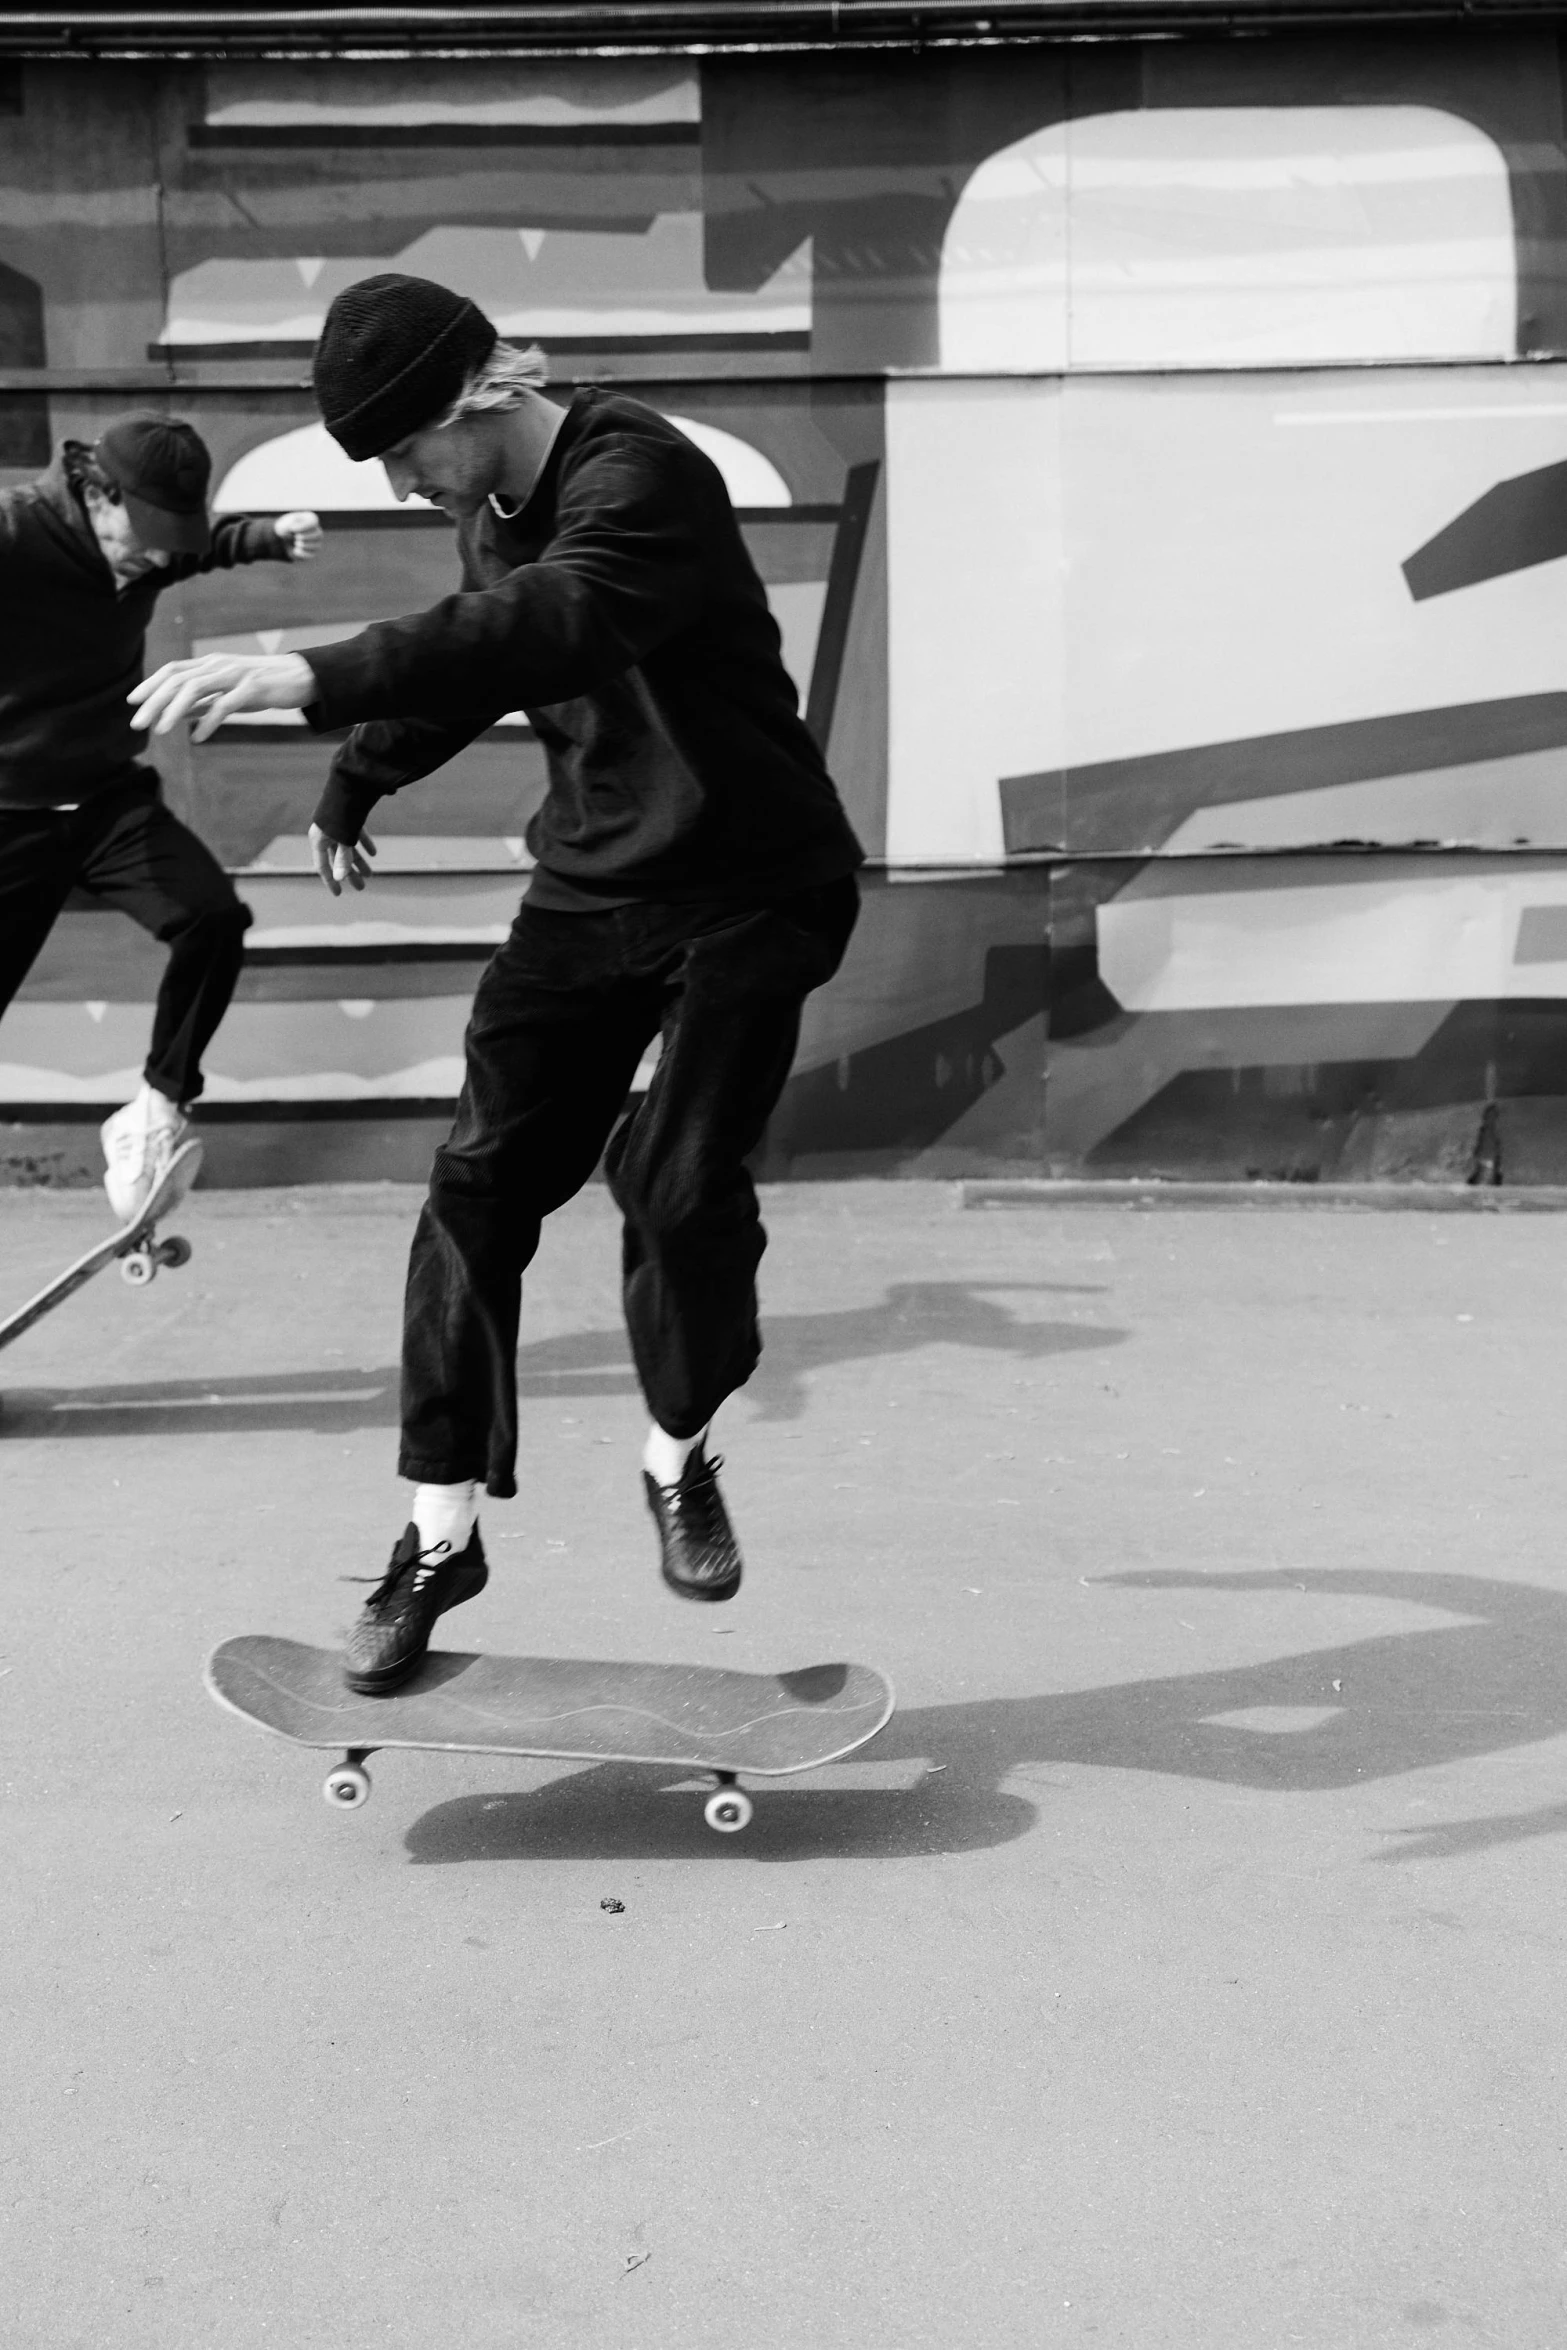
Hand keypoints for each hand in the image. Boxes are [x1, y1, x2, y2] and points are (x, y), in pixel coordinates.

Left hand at [129, 651, 313, 741]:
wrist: (302, 678)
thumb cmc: (263, 688)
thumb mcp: (228, 693)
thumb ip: (203, 702)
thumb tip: (176, 714)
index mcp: (211, 664)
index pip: (173, 670)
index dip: (150, 684)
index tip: (132, 702)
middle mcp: (218, 665)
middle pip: (178, 680)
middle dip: (154, 701)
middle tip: (137, 724)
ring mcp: (235, 675)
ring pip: (196, 688)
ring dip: (174, 710)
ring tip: (159, 731)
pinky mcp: (252, 688)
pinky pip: (224, 705)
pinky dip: (207, 721)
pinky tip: (197, 738)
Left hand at [275, 509, 322, 561]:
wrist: (283, 539)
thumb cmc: (286, 528)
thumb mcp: (285, 523)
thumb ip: (291, 524)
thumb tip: (299, 534)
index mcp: (312, 519)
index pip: (313, 522)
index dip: (302, 527)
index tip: (292, 529)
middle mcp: (318, 530)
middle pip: (317, 534)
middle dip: (303, 537)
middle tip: (295, 537)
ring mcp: (318, 543)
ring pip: (315, 545)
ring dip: (302, 545)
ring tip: (296, 542)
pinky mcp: (314, 553)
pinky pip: (311, 554)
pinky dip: (300, 552)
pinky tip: (296, 549)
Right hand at [310, 821, 376, 896]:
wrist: (348, 787)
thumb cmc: (342, 814)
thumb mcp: (343, 840)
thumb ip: (342, 858)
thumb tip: (339, 878)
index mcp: (319, 840)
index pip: (322, 866)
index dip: (330, 881)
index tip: (338, 894)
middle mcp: (326, 835)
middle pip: (338, 860)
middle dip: (350, 874)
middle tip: (361, 888)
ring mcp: (337, 827)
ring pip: (348, 849)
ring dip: (359, 862)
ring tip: (369, 875)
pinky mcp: (349, 819)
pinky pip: (356, 835)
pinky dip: (364, 844)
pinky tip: (373, 853)